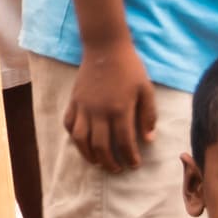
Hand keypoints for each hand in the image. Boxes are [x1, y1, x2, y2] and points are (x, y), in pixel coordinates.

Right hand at [65, 41, 158, 171]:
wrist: (105, 48)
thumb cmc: (130, 68)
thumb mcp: (146, 90)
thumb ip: (148, 115)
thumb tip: (148, 139)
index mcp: (120, 109)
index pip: (125, 142)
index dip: (130, 157)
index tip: (135, 164)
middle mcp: (99, 112)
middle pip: (101, 146)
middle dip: (110, 162)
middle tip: (117, 169)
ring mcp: (83, 107)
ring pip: (81, 139)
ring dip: (89, 155)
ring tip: (98, 163)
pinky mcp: (73, 101)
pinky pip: (69, 124)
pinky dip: (74, 137)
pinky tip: (82, 143)